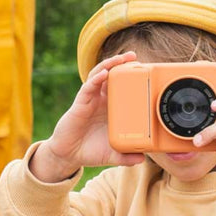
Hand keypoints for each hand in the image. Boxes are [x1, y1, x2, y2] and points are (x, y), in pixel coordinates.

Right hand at [30, 52, 145, 182]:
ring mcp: (90, 99)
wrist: (69, 156)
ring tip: (121, 58)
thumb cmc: (91, 150)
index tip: (146, 70)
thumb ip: (127, 156)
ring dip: (110, 64)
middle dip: (122, 63)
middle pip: (112, 75)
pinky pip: (88, 86)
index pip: (123, 87)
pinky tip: (104, 73)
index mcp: (112, 108)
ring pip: (99, 75)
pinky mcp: (80, 103)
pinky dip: (96, 78)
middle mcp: (101, 100)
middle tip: (134, 56)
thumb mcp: (113, 154)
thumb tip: (142, 159)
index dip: (132, 77)